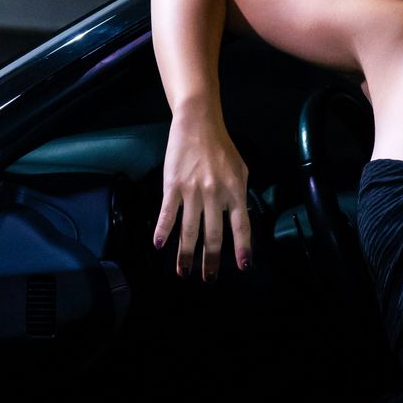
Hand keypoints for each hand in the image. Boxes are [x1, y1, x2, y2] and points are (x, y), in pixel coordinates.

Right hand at [154, 104, 252, 279]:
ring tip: (184, 272)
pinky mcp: (173, 186)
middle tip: (208, 279)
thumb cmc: (221, 147)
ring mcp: (193, 191)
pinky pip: (168, 213)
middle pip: (213, 236)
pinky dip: (163, 231)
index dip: (242, 248)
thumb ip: (239, 195)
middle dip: (210, 261)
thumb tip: (238, 218)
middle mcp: (215, 194)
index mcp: (235, 191)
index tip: (242, 267)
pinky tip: (159, 245)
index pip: (241, 226)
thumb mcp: (241, 170)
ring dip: (186, 255)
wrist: (198, 123)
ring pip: (190, 230)